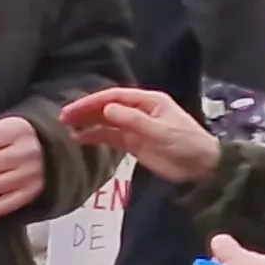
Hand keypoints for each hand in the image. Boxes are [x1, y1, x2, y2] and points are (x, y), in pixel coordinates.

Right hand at [59, 86, 219, 186]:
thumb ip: (133, 120)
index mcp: (149, 101)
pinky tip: (80, 140)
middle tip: (63, 117)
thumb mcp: (161, 131)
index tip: (74, 109)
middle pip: (107, 107)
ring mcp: (135, 127)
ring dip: (87, 123)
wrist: (201, 168)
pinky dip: (95, 137)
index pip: (115, 96)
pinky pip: (110, 137)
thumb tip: (106, 109)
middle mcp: (139, 110)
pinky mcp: (133, 143)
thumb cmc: (186, 144)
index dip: (93, 101)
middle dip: (85, 110)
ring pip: (106, 121)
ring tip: (66, 128)